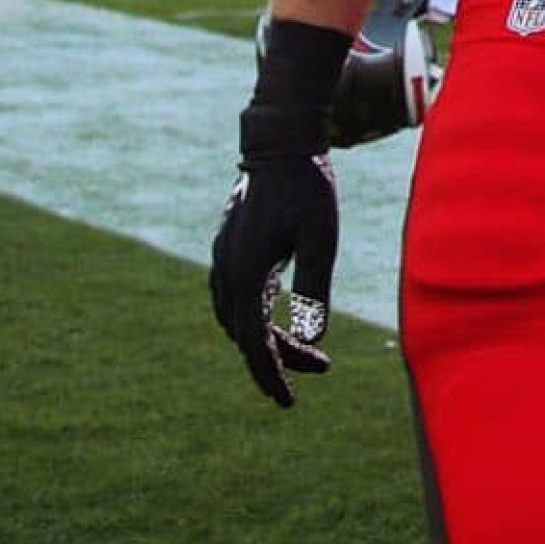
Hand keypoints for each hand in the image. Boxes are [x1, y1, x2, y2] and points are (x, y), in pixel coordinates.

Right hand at [209, 141, 339, 406]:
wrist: (283, 141)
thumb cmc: (307, 186)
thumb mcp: (320, 238)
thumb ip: (314, 288)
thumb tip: (313, 339)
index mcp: (245, 274)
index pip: (253, 344)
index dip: (271, 376)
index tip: (289, 403)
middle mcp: (226, 270)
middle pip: (245, 334)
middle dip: (279, 358)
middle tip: (321, 368)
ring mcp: (224, 257)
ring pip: (237, 318)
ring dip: (268, 338)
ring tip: (305, 349)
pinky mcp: (230, 246)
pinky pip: (236, 297)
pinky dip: (256, 316)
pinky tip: (281, 317)